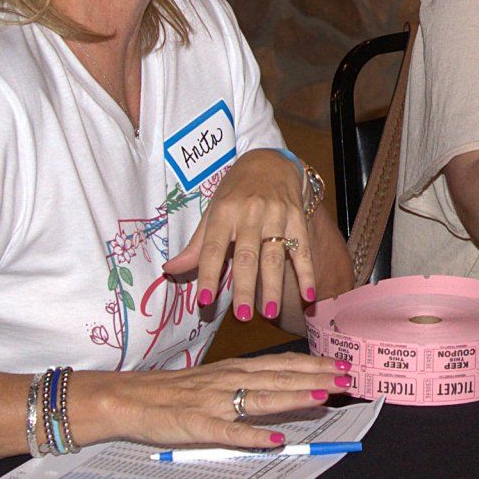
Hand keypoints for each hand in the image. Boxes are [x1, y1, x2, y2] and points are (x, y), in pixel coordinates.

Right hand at [86, 352, 354, 449]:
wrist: (127, 399)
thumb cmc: (175, 392)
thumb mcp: (217, 379)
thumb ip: (250, 382)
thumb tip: (289, 387)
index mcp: (235, 369)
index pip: (283, 364)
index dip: (315, 364)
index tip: (344, 365)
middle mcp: (229, 380)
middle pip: (279, 377)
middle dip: (316, 376)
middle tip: (348, 378)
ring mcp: (213, 402)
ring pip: (260, 398)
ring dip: (292, 397)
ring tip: (322, 397)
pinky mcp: (196, 425)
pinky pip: (228, 431)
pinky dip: (251, 435)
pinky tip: (274, 439)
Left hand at [164, 150, 315, 322]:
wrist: (271, 161)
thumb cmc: (236, 191)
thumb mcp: (213, 212)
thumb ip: (196, 245)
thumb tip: (170, 270)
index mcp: (223, 213)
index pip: (212, 249)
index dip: (207, 274)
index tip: (204, 301)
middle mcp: (250, 214)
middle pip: (247, 256)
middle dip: (246, 287)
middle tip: (243, 316)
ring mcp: (277, 216)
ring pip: (275, 255)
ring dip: (274, 286)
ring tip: (271, 312)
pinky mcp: (297, 218)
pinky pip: (303, 249)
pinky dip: (306, 272)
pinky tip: (308, 294)